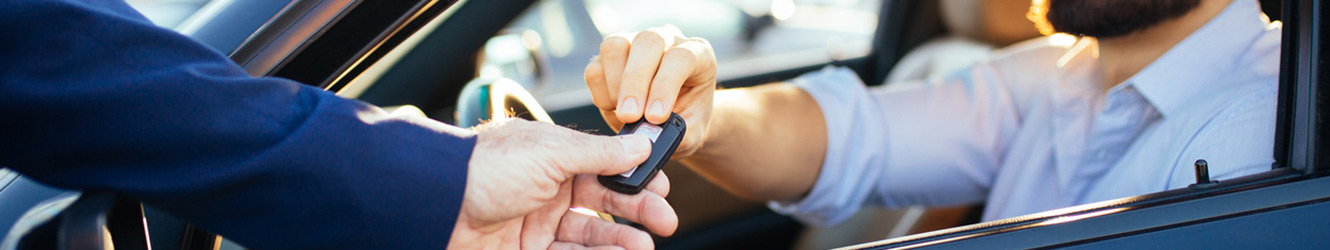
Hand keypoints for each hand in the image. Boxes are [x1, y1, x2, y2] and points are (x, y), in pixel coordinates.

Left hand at [451, 118, 677, 248]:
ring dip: (619, 240)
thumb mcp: (551, 152)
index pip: (605, 167)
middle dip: (637, 211)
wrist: (434, 204)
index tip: (662, 187)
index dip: (634, 176)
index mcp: (553, 157)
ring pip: (589, 235)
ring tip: (643, 247)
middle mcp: (547, 189)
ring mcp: (536, 223)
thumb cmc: (485, 168)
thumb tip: (639, 143)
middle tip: (666, 221)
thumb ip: (599, 153)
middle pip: (603, 202)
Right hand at [584, 25, 716, 158]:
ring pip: (614, 47)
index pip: (680, 58)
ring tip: (625, 115)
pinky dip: (600, 93)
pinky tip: (614, 109)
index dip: (665, 87)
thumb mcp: (691, 132)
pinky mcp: (610, 58)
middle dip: (635, 83)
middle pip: (647, 43)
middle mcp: (666, 40)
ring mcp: (634, 43)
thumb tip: (648, 135)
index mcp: (697, 54)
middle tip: (630, 117)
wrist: (674, 121)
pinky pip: (595, 68)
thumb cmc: (688, 122)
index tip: (655, 117)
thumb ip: (676, 133)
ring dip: (615, 85)